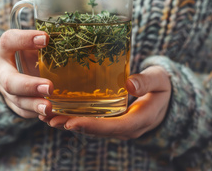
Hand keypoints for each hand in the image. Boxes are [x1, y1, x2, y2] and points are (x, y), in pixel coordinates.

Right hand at [0, 29, 53, 117]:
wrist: (14, 66)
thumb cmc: (28, 50)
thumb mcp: (32, 41)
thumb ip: (45, 40)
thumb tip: (68, 36)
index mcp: (5, 49)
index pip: (9, 40)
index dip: (24, 39)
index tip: (45, 38)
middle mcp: (2, 70)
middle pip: (10, 81)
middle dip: (29, 86)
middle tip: (49, 87)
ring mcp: (6, 90)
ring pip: (17, 100)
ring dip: (33, 105)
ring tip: (49, 108)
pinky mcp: (14, 104)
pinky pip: (23, 112)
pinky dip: (36, 113)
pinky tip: (50, 114)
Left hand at [38, 66, 170, 139]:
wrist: (166, 96)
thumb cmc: (162, 85)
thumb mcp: (159, 80)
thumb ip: (147, 81)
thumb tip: (130, 85)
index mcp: (139, 121)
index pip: (112, 127)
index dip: (91, 126)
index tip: (71, 122)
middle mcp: (125, 128)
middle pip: (96, 131)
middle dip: (72, 126)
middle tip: (49, 119)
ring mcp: (117, 125)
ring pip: (90, 128)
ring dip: (67, 123)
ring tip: (45, 117)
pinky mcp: (110, 120)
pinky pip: (90, 121)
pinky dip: (72, 117)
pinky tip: (55, 111)